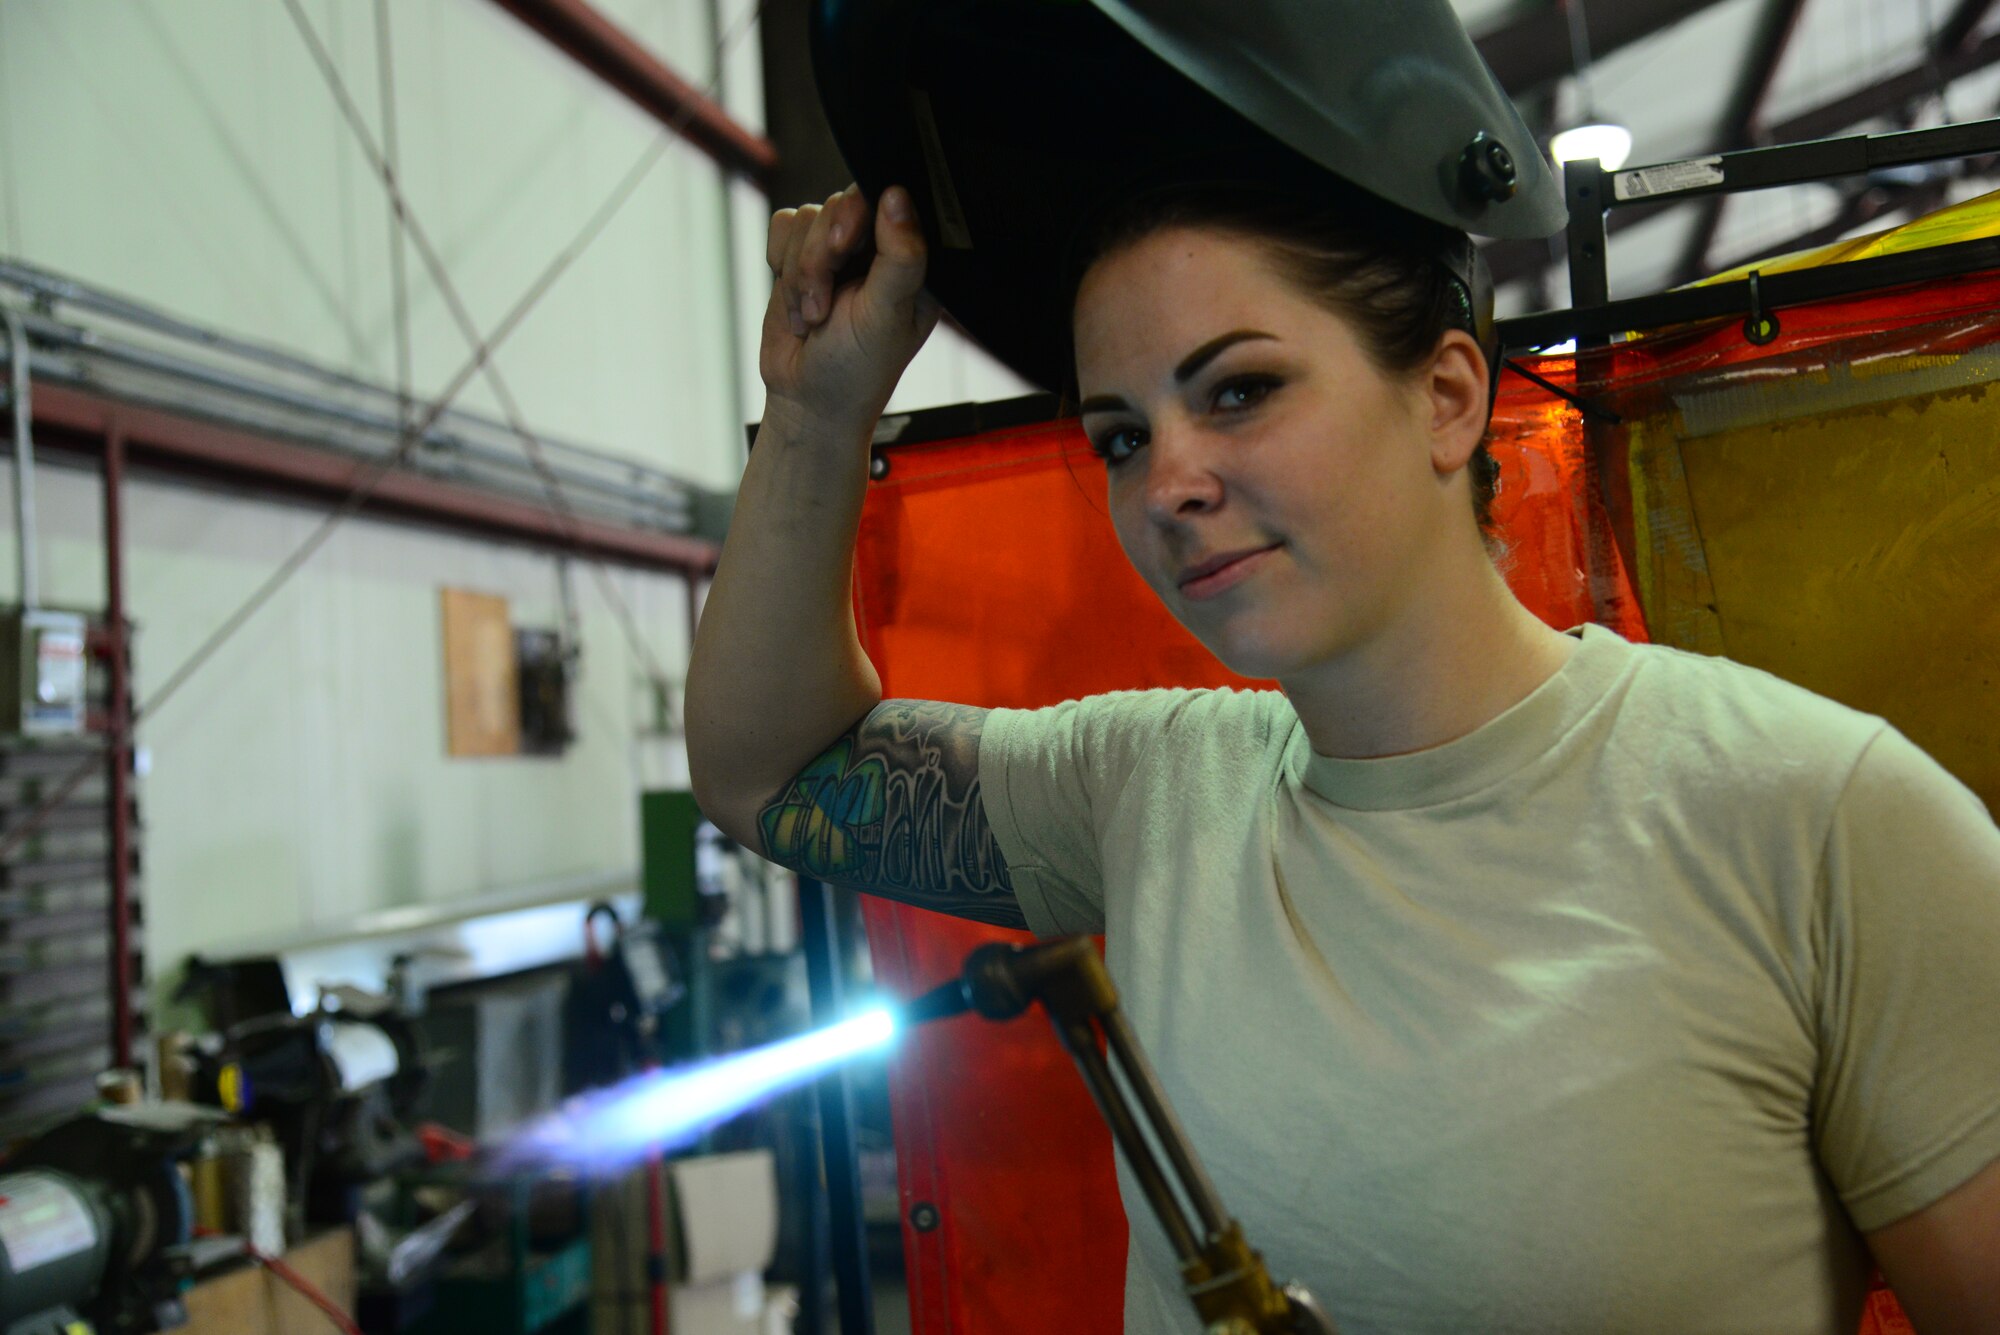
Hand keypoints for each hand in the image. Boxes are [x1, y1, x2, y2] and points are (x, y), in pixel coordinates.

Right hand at [760, 183, 942, 440]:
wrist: (806, 402)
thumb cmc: (856, 371)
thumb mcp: (886, 316)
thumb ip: (899, 257)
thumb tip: (898, 196)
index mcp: (913, 262)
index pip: (890, 201)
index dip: (858, 215)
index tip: (844, 247)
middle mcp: (879, 250)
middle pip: (840, 204)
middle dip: (820, 257)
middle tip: (822, 307)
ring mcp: (840, 251)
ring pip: (807, 218)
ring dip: (800, 274)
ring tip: (812, 318)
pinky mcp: (802, 256)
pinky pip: (783, 227)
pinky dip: (780, 265)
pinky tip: (796, 304)